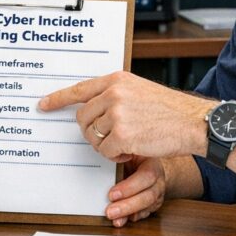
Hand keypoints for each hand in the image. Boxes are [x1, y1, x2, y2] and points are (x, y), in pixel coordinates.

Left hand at [38, 71, 212, 160]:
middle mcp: (113, 94)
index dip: (58, 99)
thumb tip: (92, 106)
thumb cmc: (169, 109)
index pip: (79, 89)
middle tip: (112, 136)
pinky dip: (117, 155)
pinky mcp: (123, 136)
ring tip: (129, 141)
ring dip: (107, 145)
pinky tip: (134, 148)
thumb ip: (115, 94)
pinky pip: (106, 151)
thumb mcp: (139, 90)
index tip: (43, 105)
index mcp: (116, 80)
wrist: (192, 122)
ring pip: (93, 137)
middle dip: (93, 132)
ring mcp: (117, 114)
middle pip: (83, 119)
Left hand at [105, 156, 165, 227]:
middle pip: (148, 196)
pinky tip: (123, 220)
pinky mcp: (154, 203)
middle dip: (127, 205)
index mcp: (152, 163)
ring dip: (129, 214)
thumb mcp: (129, 153)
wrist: (148, 162)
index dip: (129, 187)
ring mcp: (158, 193)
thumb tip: (101, 168)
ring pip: (148, 207)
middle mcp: (158, 180)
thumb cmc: (136, 157)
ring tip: (115, 219)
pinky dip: (133, 217)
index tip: (112, 195)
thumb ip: (119, 160)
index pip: (146, 176)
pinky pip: (146, 213)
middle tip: (110, 211)